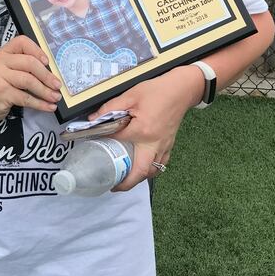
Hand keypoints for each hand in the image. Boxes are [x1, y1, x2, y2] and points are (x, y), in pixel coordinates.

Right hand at [0, 35, 61, 126]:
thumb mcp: (4, 72)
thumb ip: (21, 68)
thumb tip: (50, 73)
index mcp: (2, 54)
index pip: (21, 42)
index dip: (37, 50)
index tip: (47, 62)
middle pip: (29, 63)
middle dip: (47, 75)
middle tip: (58, 85)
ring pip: (29, 81)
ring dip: (46, 91)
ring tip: (55, 98)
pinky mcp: (2, 93)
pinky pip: (26, 97)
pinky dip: (40, 104)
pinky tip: (48, 107)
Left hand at [88, 65, 203, 190]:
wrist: (181, 89)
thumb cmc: (157, 91)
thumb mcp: (131, 95)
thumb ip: (111, 107)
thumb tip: (93, 118)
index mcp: (142, 131)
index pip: (119, 142)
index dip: (106, 143)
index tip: (95, 144)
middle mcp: (154, 144)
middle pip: (141, 172)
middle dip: (126, 183)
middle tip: (112, 186)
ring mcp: (164, 146)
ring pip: (152, 171)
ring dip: (138, 178)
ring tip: (125, 178)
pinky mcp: (170, 145)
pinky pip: (160, 164)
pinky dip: (151, 169)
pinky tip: (142, 166)